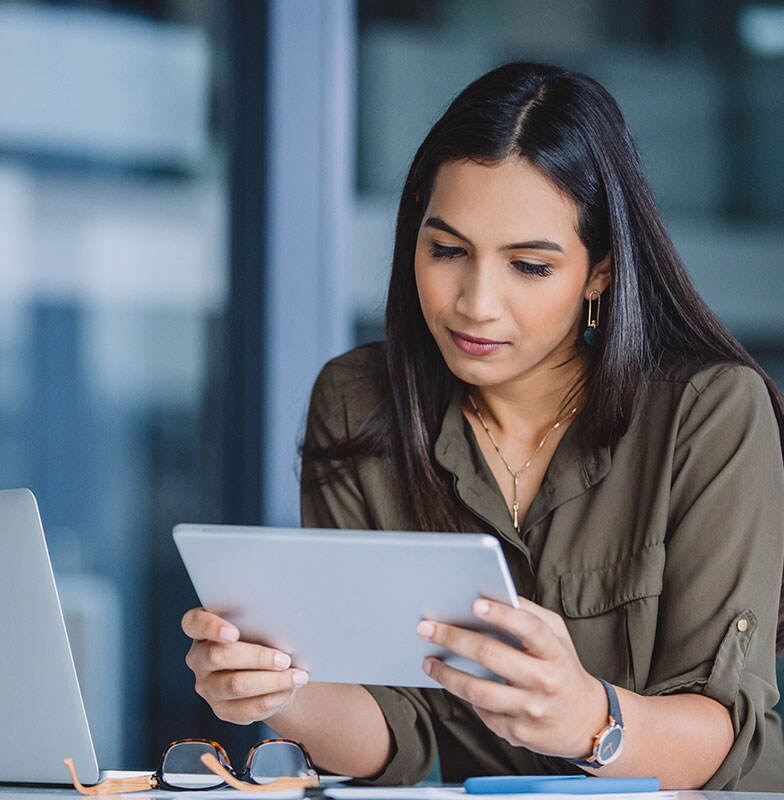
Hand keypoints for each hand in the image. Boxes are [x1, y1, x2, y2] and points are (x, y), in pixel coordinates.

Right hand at [182, 608, 309, 724]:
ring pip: (235, 685)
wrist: (272, 668)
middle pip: (218, 656)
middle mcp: (198, 658)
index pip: (194, 623)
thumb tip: (282, 625)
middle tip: (285, 659)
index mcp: (202, 628)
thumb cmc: (264, 636)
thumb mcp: (260, 622)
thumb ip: (260, 620)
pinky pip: (245, 709)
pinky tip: (288, 691)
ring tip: (297, 676)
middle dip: (256, 657)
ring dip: (271, 681)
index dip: (211, 627)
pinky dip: (271, 699)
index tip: (234, 633)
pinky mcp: (222, 709)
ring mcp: (207, 686)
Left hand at [416, 596, 607, 758]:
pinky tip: (454, 684)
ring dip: (446, 675)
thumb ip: (531, 614)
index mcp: (555, 652)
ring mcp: (531, 710)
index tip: (474, 603)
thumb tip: (494, 597)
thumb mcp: (558, 636)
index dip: (501, 614)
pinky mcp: (519, 734)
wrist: (587, 721)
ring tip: (428, 662)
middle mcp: (545, 681)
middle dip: (453, 638)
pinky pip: (483, 712)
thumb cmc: (563, 667)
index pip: (528, 628)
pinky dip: (466, 697)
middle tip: (426, 628)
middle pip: (491, 656)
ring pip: (478, 691)